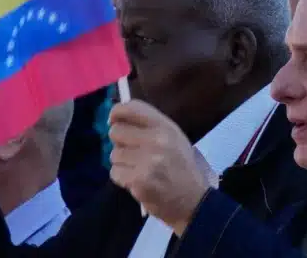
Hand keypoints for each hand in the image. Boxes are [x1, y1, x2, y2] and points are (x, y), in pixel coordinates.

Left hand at [109, 100, 208, 235]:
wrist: (192, 199)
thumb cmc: (181, 166)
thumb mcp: (174, 138)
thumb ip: (149, 126)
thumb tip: (117, 119)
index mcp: (166, 127)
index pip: (132, 108)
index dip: (117, 111)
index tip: (114, 120)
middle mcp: (157, 140)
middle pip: (116, 131)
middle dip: (119, 142)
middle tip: (131, 151)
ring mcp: (147, 160)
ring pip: (114, 154)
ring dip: (122, 162)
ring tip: (138, 168)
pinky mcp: (138, 180)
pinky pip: (115, 172)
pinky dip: (122, 177)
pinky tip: (137, 180)